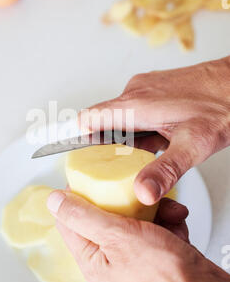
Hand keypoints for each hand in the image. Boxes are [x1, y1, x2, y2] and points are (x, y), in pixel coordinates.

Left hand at [48, 190, 229, 281]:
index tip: (92, 177)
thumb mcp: (116, 236)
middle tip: (136, 193)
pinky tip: (176, 223)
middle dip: (124, 200)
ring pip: (135, 218)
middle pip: (106, 214)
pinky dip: (168, 221)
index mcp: (91, 257)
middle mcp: (110, 257)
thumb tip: (54, 201)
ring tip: (165, 210)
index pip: (70, 219)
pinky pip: (156, 226)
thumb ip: (83, 216)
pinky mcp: (156, 252)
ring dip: (153, 209)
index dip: (78, 195)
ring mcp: (134, 255)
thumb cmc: (163, 278)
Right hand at [79, 57, 229, 204]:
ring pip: (123, 117)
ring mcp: (147, 89)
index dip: (75, 136)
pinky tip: (160, 140)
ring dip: (128, 139)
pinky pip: (138, 111)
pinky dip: (141, 129)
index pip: (89, 118)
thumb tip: (141, 192)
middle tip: (114, 168)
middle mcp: (136, 92)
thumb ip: (164, 170)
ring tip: (146, 154)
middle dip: (107, 146)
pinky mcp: (157, 89)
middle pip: (104, 121)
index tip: (66, 152)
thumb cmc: (223, 104)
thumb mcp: (193, 145)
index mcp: (135, 104)